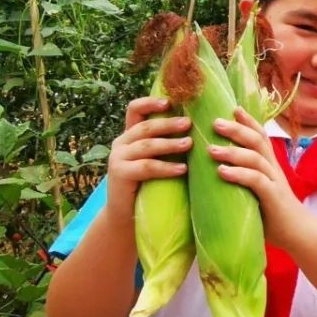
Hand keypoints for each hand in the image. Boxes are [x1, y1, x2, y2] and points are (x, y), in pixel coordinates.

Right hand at [106, 97, 191, 222]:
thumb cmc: (151, 184)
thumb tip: (198, 126)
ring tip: (190, 144)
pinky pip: (146, 167)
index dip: (150, 103)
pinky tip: (182, 169)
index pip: (135, 110)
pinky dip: (166, 167)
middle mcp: (121, 143)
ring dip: (170, 144)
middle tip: (189, 123)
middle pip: (145, 127)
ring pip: (147, 146)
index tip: (170, 102)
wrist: (127, 215)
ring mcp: (118, 158)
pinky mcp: (119, 174)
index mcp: (130, 135)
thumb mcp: (158, 158)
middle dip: (168, 124)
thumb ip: (168, 142)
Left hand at [208, 107, 303, 249]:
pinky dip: (238, 173)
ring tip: (211, 149)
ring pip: (255, 158)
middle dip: (236, 129)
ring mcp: (274, 182)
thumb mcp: (257, 191)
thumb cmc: (273, 214)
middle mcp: (273, 169)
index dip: (248, 121)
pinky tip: (222, 172)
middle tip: (214, 122)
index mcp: (269, 165)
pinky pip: (256, 180)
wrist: (298, 233)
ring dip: (232, 151)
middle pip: (256, 141)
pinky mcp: (272, 197)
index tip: (232, 108)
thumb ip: (244, 180)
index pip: (260, 136)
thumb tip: (216, 173)